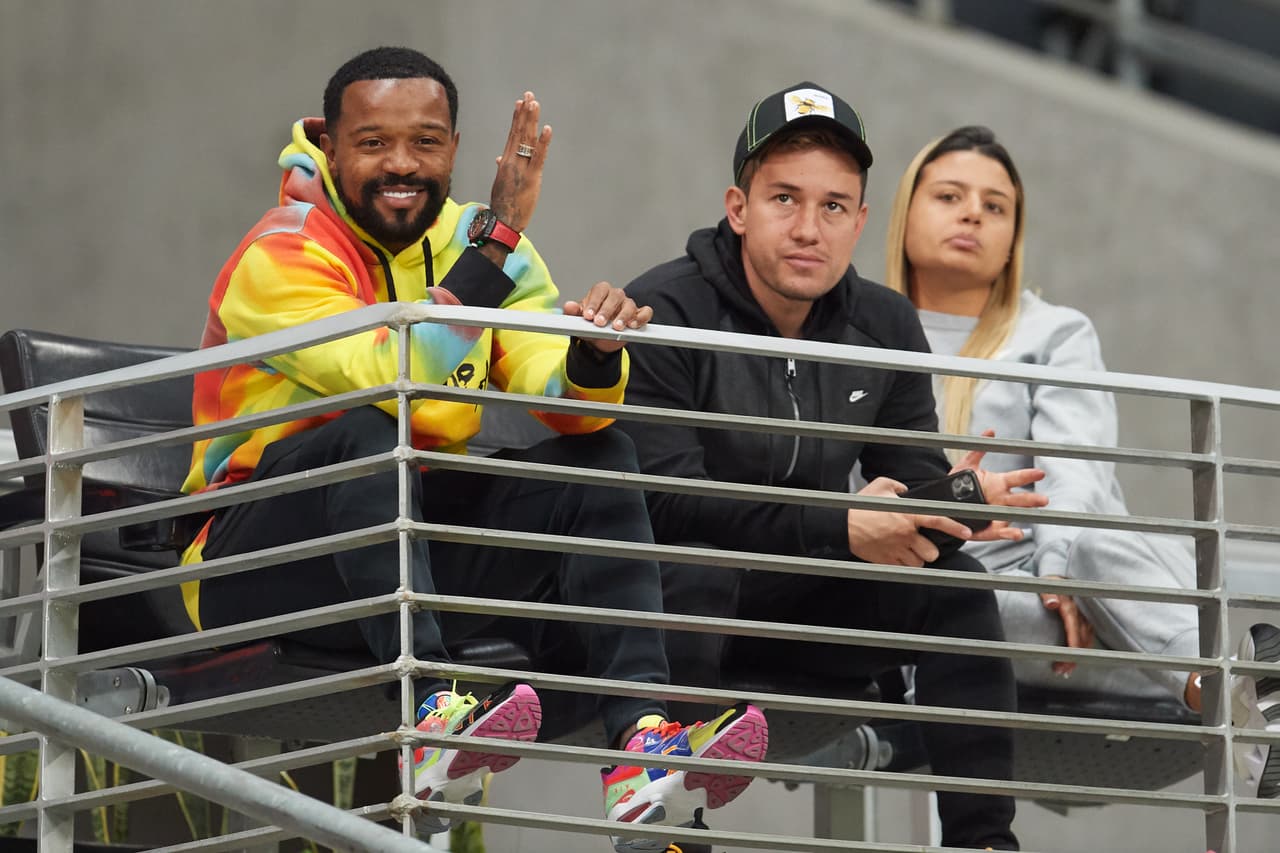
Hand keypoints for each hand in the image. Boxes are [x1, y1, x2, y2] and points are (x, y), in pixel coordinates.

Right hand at [489, 92, 552, 232]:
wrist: (502, 221)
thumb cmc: (502, 204)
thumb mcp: (501, 183)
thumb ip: (502, 167)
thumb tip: (499, 158)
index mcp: (506, 162)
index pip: (512, 135)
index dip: (517, 118)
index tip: (520, 103)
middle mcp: (512, 161)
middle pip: (519, 132)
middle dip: (525, 113)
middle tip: (529, 95)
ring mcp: (522, 168)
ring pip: (527, 140)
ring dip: (532, 121)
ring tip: (535, 104)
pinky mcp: (532, 178)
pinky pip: (539, 157)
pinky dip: (543, 142)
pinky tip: (547, 129)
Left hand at [564, 282, 653, 352]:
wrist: (599, 340)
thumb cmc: (590, 325)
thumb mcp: (579, 321)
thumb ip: (573, 313)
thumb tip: (569, 305)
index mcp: (601, 292)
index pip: (599, 290)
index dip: (594, 302)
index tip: (588, 316)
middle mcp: (616, 296)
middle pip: (615, 296)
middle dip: (607, 310)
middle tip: (599, 323)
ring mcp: (628, 305)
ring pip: (630, 305)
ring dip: (623, 316)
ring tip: (616, 327)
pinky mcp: (639, 315)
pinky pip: (645, 312)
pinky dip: (641, 318)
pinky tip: (632, 325)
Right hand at [846, 477, 974, 566]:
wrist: (842, 524)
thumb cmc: (860, 505)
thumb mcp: (880, 485)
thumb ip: (898, 486)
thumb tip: (906, 491)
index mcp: (908, 514)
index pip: (938, 520)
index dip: (955, 527)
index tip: (967, 533)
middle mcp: (906, 534)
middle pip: (932, 551)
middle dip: (929, 549)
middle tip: (920, 544)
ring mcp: (896, 549)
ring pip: (920, 562)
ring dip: (917, 558)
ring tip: (909, 550)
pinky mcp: (886, 560)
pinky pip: (904, 568)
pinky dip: (904, 564)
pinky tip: (898, 556)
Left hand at [949, 429, 1047, 542]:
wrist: (945, 506)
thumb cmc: (958, 485)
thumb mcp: (965, 467)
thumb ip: (977, 450)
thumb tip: (990, 432)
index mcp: (998, 484)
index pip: (1017, 478)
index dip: (1028, 476)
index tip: (1040, 474)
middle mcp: (1002, 500)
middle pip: (1020, 499)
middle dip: (1032, 499)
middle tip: (1044, 499)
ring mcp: (998, 515)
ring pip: (1015, 514)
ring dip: (1026, 515)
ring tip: (1036, 515)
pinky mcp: (991, 530)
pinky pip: (1002, 533)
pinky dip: (1011, 534)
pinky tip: (1018, 534)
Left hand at [1040, 575, 1094, 675]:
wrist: (1058, 579)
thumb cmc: (1048, 584)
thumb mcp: (1044, 585)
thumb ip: (1047, 593)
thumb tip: (1052, 603)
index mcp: (1070, 605)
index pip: (1074, 628)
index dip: (1072, 644)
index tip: (1067, 658)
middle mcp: (1080, 613)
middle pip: (1081, 638)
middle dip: (1074, 656)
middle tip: (1062, 670)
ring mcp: (1084, 617)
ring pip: (1086, 640)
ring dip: (1079, 656)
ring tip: (1066, 670)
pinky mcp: (1085, 622)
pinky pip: (1086, 638)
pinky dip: (1082, 650)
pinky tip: (1073, 660)